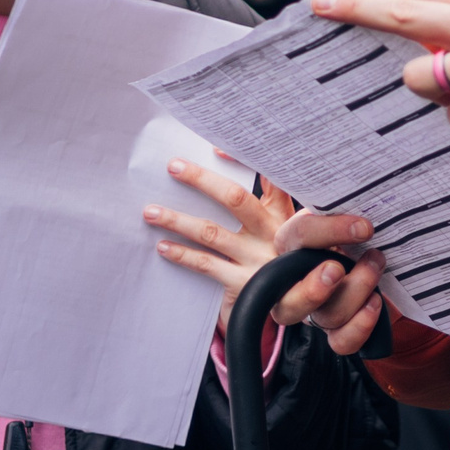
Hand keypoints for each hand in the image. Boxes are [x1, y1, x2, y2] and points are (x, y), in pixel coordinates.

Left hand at [144, 154, 387, 341]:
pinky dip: (182, 255)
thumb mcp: (286, 228)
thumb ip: (266, 201)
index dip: (243, 158)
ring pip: (212, 233)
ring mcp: (257, 259)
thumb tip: (224, 163)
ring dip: (177, 220)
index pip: (270, 177)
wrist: (299, 303)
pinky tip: (163, 246)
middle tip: (173, 166)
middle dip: (202, 180)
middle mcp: (273, 233)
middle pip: (235, 199)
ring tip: (150, 211)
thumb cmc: (283, 255)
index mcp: (284, 214)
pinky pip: (206, 265)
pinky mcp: (244, 283)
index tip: (217, 146)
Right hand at [270, 208, 388, 354]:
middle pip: (289, 302)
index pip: (298, 238)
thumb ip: (334, 201)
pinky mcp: (337, 329)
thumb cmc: (347, 229)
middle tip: (338, 268)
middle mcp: (294, 284)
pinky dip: (360, 327)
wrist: (367, 253)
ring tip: (375, 266)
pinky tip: (375, 303)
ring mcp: (315, 311)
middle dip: (314, 288)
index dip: (328, 232)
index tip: (363, 226)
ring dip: (356, 292)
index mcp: (288, 247)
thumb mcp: (336, 209)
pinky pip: (342, 342)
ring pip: (326, 317)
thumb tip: (335, 176)